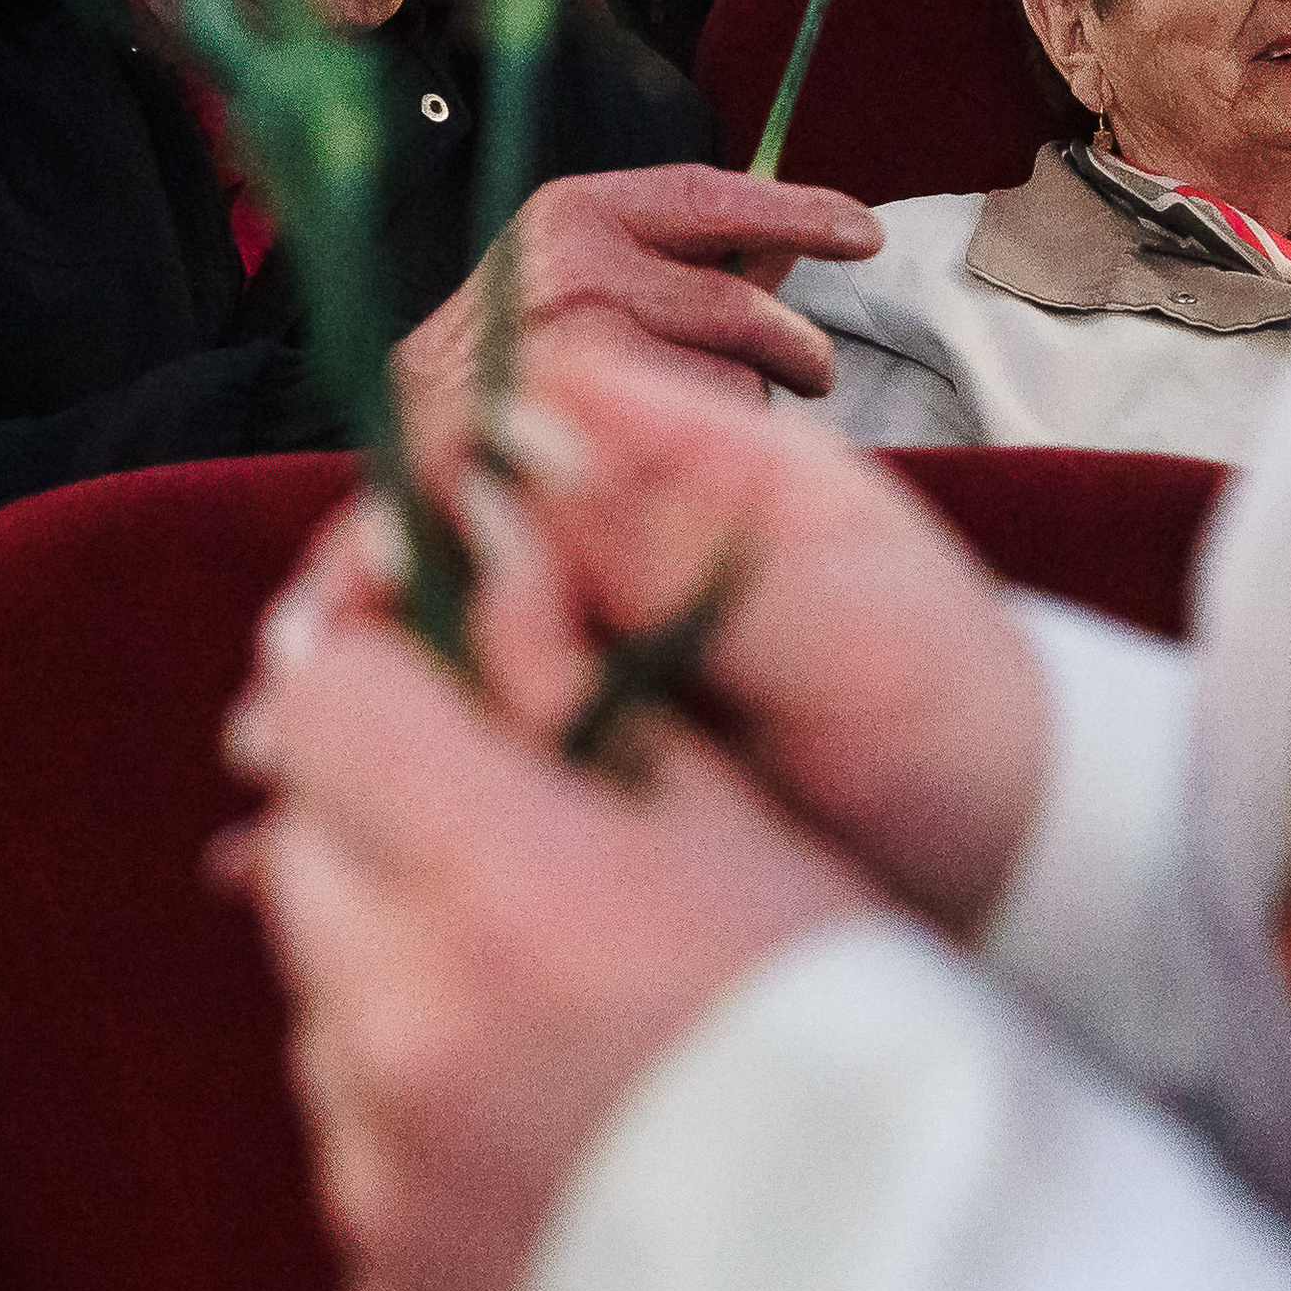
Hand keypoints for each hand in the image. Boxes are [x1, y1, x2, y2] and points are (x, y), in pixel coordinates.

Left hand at [223, 612, 870, 1290]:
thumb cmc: (850, 1036)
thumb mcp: (741, 822)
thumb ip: (577, 688)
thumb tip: (477, 549)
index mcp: (501, 888)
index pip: (326, 704)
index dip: (377, 670)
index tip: (424, 673)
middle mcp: (405, 1034)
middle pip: (302, 852)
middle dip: (384, 823)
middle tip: (517, 850)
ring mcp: (381, 1183)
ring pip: (325, 1011)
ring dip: (405, 984)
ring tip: (564, 1022)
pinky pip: (364, 1164)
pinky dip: (429, 1136)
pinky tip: (560, 1142)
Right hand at [257, 348, 1052, 944]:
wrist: (1017, 859)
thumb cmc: (947, 705)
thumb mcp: (826, 597)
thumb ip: (669, 522)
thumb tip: (507, 431)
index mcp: (671, 465)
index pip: (489, 437)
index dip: (413, 505)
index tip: (377, 584)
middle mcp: (611, 548)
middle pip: (430, 547)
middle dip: (352, 615)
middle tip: (289, 708)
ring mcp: (592, 654)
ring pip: (422, 654)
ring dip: (345, 703)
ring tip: (273, 782)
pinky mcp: (581, 762)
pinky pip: (452, 752)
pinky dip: (380, 785)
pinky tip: (287, 847)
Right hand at [394, 165, 884, 469]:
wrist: (413, 435)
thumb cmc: (517, 347)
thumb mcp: (587, 269)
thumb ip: (687, 254)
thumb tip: (795, 239)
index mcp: (579, 212)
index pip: (713, 197)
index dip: (800, 210)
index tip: (863, 229)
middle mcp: (575, 269)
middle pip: (738, 308)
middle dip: (796, 346)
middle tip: (818, 370)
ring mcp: (575, 352)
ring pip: (728, 384)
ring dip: (738, 410)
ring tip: (695, 421)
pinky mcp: (586, 433)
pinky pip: (694, 448)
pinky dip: (703, 460)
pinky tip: (665, 456)